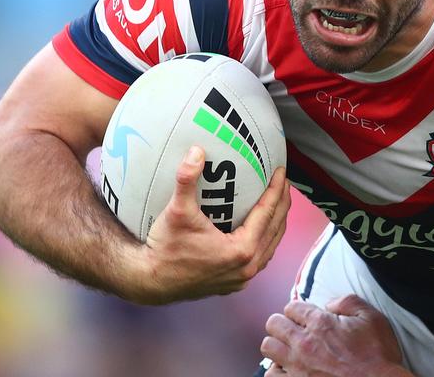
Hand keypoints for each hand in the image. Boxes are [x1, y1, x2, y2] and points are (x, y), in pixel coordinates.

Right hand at [129, 146, 290, 303]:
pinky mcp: (234, 282)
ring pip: (271, 245)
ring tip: (278, 201)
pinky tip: (262, 228)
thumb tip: (196, 151)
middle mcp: (247, 267)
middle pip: (276, 228)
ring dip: (276, 223)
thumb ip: (187, 180)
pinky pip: (260, 257)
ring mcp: (242, 277)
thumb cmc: (164, 249)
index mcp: (242, 250)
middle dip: (282, 203)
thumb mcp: (177, 212)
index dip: (276, 189)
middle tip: (283, 181)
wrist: (149, 281)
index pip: (268, 212)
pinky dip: (266, 240)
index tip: (280, 171)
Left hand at [261, 294, 410, 376]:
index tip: (304, 316)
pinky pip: (272, 373)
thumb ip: (348, 302)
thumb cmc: (377, 355)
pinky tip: (288, 367)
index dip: (298, 309)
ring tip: (288, 346)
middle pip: (274, 324)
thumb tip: (330, 303)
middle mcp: (304, 342)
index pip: (292, 307)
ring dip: (277, 343)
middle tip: (294, 328)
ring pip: (268, 346)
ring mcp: (298, 365)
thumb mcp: (371, 317)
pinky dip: (277, 368)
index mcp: (321, 323)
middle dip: (283, 322)